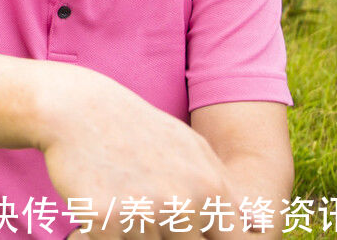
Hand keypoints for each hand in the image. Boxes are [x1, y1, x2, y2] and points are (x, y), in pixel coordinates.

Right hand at [45, 71, 255, 238]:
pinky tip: (100, 204)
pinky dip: (104, 233)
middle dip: (167, 235)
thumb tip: (259, 227)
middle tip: (146, 204)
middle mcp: (182, 203)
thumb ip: (227, 189)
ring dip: (135, 234)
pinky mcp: (104, 219)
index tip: (187, 229)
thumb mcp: (192, 147)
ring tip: (123, 199)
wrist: (77, 108)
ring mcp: (144, 211)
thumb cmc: (137, 128)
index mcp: (210, 188)